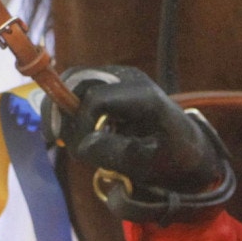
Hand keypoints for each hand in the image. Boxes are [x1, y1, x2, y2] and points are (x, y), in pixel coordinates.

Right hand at [64, 65, 231, 223]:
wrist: (188, 149)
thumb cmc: (172, 157)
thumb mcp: (149, 162)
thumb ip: (116, 153)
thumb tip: (82, 146)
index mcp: (142, 95)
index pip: (96, 98)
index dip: (79, 123)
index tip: (78, 152)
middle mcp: (128, 79)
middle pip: (80, 78)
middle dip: (60, 106)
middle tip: (53, 136)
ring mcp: (118, 80)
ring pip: (76, 81)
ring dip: (64, 108)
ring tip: (62, 136)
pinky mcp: (111, 87)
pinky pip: (80, 90)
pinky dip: (70, 109)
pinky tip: (73, 132)